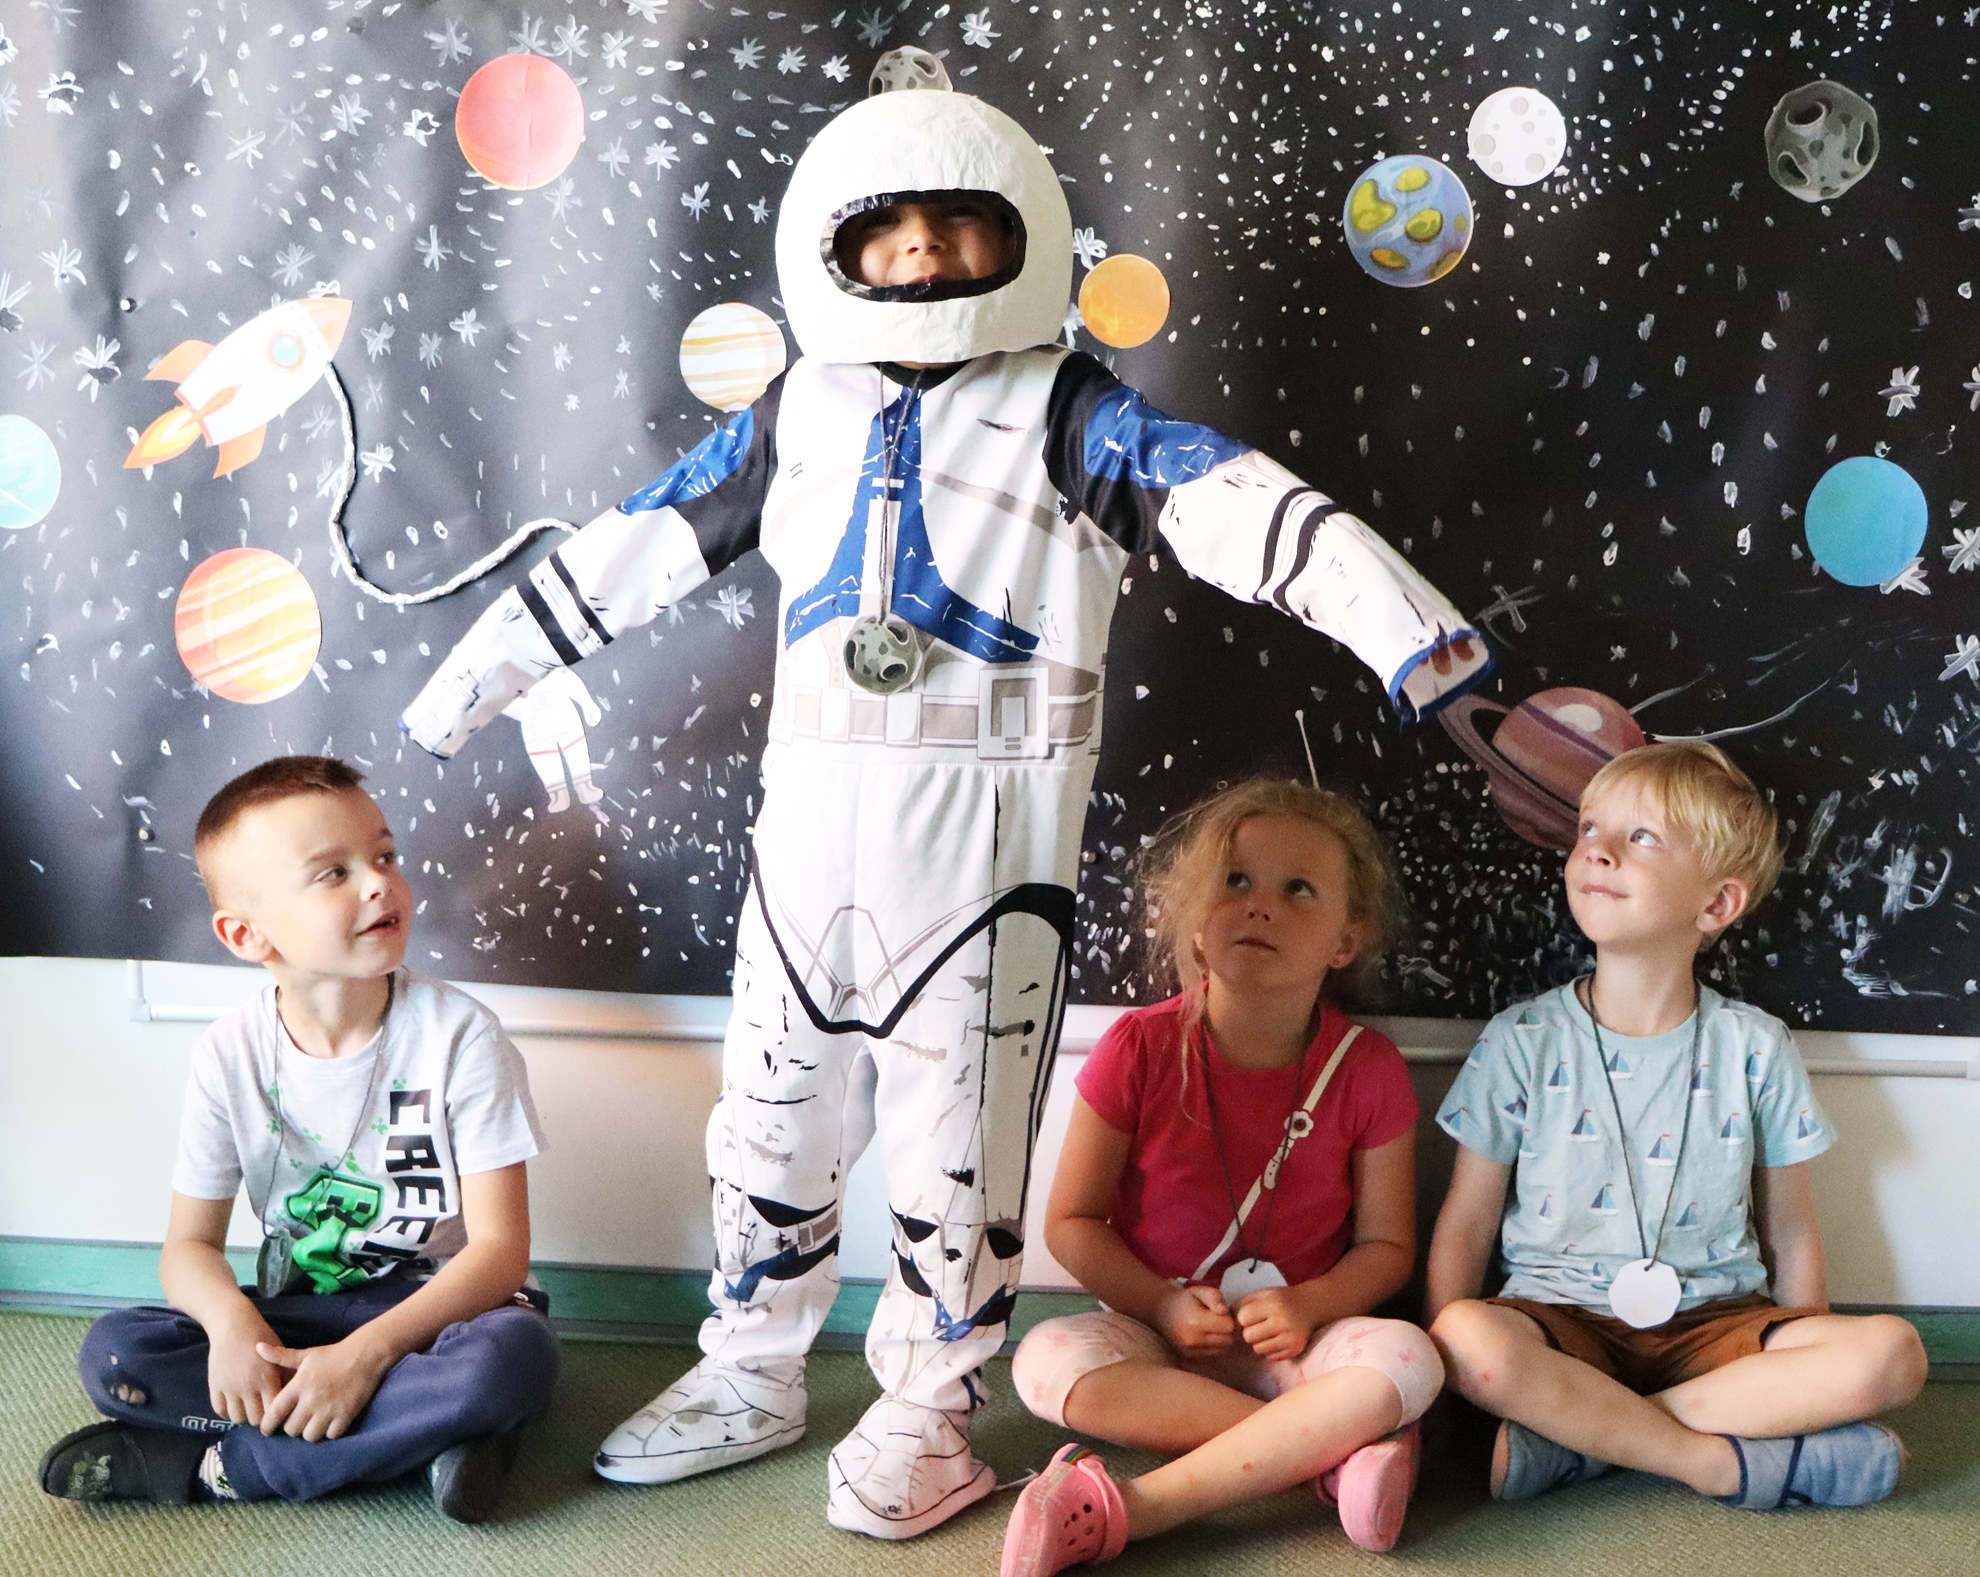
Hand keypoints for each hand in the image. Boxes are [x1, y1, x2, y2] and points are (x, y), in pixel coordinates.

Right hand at [207, 1316, 286, 1427]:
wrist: (233, 1325)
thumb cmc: (261, 1336)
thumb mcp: (279, 1353)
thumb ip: (286, 1374)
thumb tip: (297, 1394)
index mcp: (268, 1379)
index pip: (274, 1411)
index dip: (277, 1416)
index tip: (279, 1415)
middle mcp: (248, 1387)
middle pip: (255, 1419)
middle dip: (261, 1420)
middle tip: (263, 1415)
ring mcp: (230, 1388)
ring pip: (237, 1418)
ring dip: (243, 1417)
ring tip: (248, 1410)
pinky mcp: (215, 1386)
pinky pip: (219, 1410)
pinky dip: (226, 1412)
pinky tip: (233, 1406)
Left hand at [255, 1332, 396, 1440]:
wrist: (366, 1354)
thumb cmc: (333, 1355)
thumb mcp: (306, 1354)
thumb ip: (280, 1356)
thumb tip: (258, 1347)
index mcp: (299, 1385)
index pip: (274, 1413)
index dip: (267, 1425)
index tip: (267, 1429)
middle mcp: (311, 1399)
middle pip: (291, 1429)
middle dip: (291, 1427)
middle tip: (297, 1421)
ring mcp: (329, 1409)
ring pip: (309, 1436)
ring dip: (310, 1432)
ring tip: (313, 1424)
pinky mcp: (346, 1415)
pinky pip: (331, 1435)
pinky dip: (329, 1432)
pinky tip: (330, 1423)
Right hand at [1159, 1283, 1236, 1356]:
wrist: (1164, 1313)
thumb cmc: (1187, 1300)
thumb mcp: (1200, 1291)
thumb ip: (1215, 1297)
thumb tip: (1224, 1311)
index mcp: (1194, 1321)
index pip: (1229, 1326)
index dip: (1228, 1317)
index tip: (1219, 1312)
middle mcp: (1192, 1340)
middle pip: (1228, 1340)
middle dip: (1226, 1330)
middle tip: (1216, 1320)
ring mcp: (1191, 1352)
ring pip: (1223, 1349)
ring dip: (1221, 1339)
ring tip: (1210, 1328)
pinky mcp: (1191, 1359)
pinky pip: (1214, 1355)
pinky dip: (1214, 1347)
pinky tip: (1205, 1337)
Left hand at [1234, 1286, 1312, 1362]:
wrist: (1310, 1306)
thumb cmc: (1280, 1299)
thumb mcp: (1262, 1294)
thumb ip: (1242, 1304)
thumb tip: (1225, 1319)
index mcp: (1272, 1303)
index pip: (1243, 1318)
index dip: (1243, 1318)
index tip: (1250, 1316)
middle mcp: (1282, 1321)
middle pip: (1248, 1336)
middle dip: (1249, 1332)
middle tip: (1258, 1326)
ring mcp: (1290, 1338)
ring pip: (1258, 1349)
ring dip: (1258, 1342)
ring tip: (1267, 1333)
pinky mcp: (1294, 1350)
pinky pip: (1270, 1357)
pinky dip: (1270, 1350)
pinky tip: (1277, 1339)